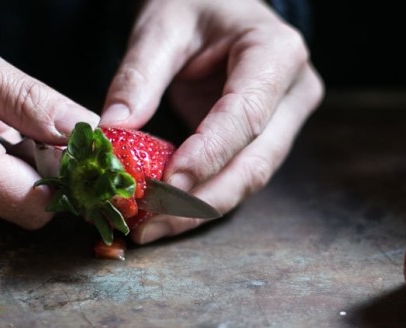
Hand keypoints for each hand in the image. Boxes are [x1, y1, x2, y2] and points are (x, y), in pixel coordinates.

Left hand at [99, 0, 323, 243]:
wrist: (216, 5)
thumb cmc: (193, 4)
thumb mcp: (161, 25)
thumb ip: (139, 75)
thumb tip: (113, 128)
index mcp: (277, 53)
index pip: (246, 115)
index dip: (209, 155)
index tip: (168, 184)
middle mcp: (293, 94)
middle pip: (255, 162)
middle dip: (201, 200)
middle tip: (149, 224)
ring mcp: (285, 123)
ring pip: (247, 180)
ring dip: (198, 210)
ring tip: (148, 228)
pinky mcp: (265, 142)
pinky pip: (234, 178)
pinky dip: (199, 201)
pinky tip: (162, 217)